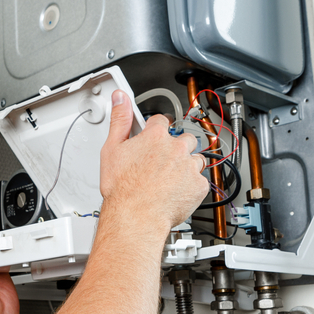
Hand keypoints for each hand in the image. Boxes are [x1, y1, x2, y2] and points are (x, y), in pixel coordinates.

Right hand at [100, 90, 209, 230]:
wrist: (135, 215)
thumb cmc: (123, 188)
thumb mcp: (112, 149)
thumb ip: (119, 120)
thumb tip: (120, 98)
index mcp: (156, 136)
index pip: (161, 121)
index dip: (156, 130)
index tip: (153, 138)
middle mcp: (176, 148)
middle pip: (184, 138)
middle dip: (176, 147)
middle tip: (162, 161)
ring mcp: (189, 166)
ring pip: (196, 159)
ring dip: (187, 165)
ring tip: (171, 178)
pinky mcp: (198, 186)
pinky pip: (201, 181)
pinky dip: (192, 186)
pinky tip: (177, 191)